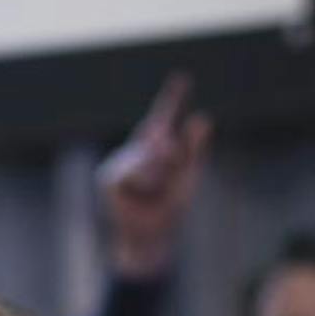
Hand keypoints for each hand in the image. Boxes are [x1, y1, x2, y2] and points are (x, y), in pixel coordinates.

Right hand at [96, 72, 212, 279]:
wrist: (151, 238)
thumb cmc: (170, 209)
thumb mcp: (188, 176)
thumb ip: (195, 148)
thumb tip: (203, 117)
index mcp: (156, 149)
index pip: (164, 118)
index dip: (172, 98)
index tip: (183, 78)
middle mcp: (138, 151)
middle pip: (161, 138)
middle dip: (172, 157)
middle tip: (168, 177)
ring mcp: (122, 162)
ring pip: (149, 157)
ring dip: (159, 176)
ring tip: (154, 192)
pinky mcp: (111, 177)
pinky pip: (135, 172)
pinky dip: (144, 184)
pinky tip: (140, 195)